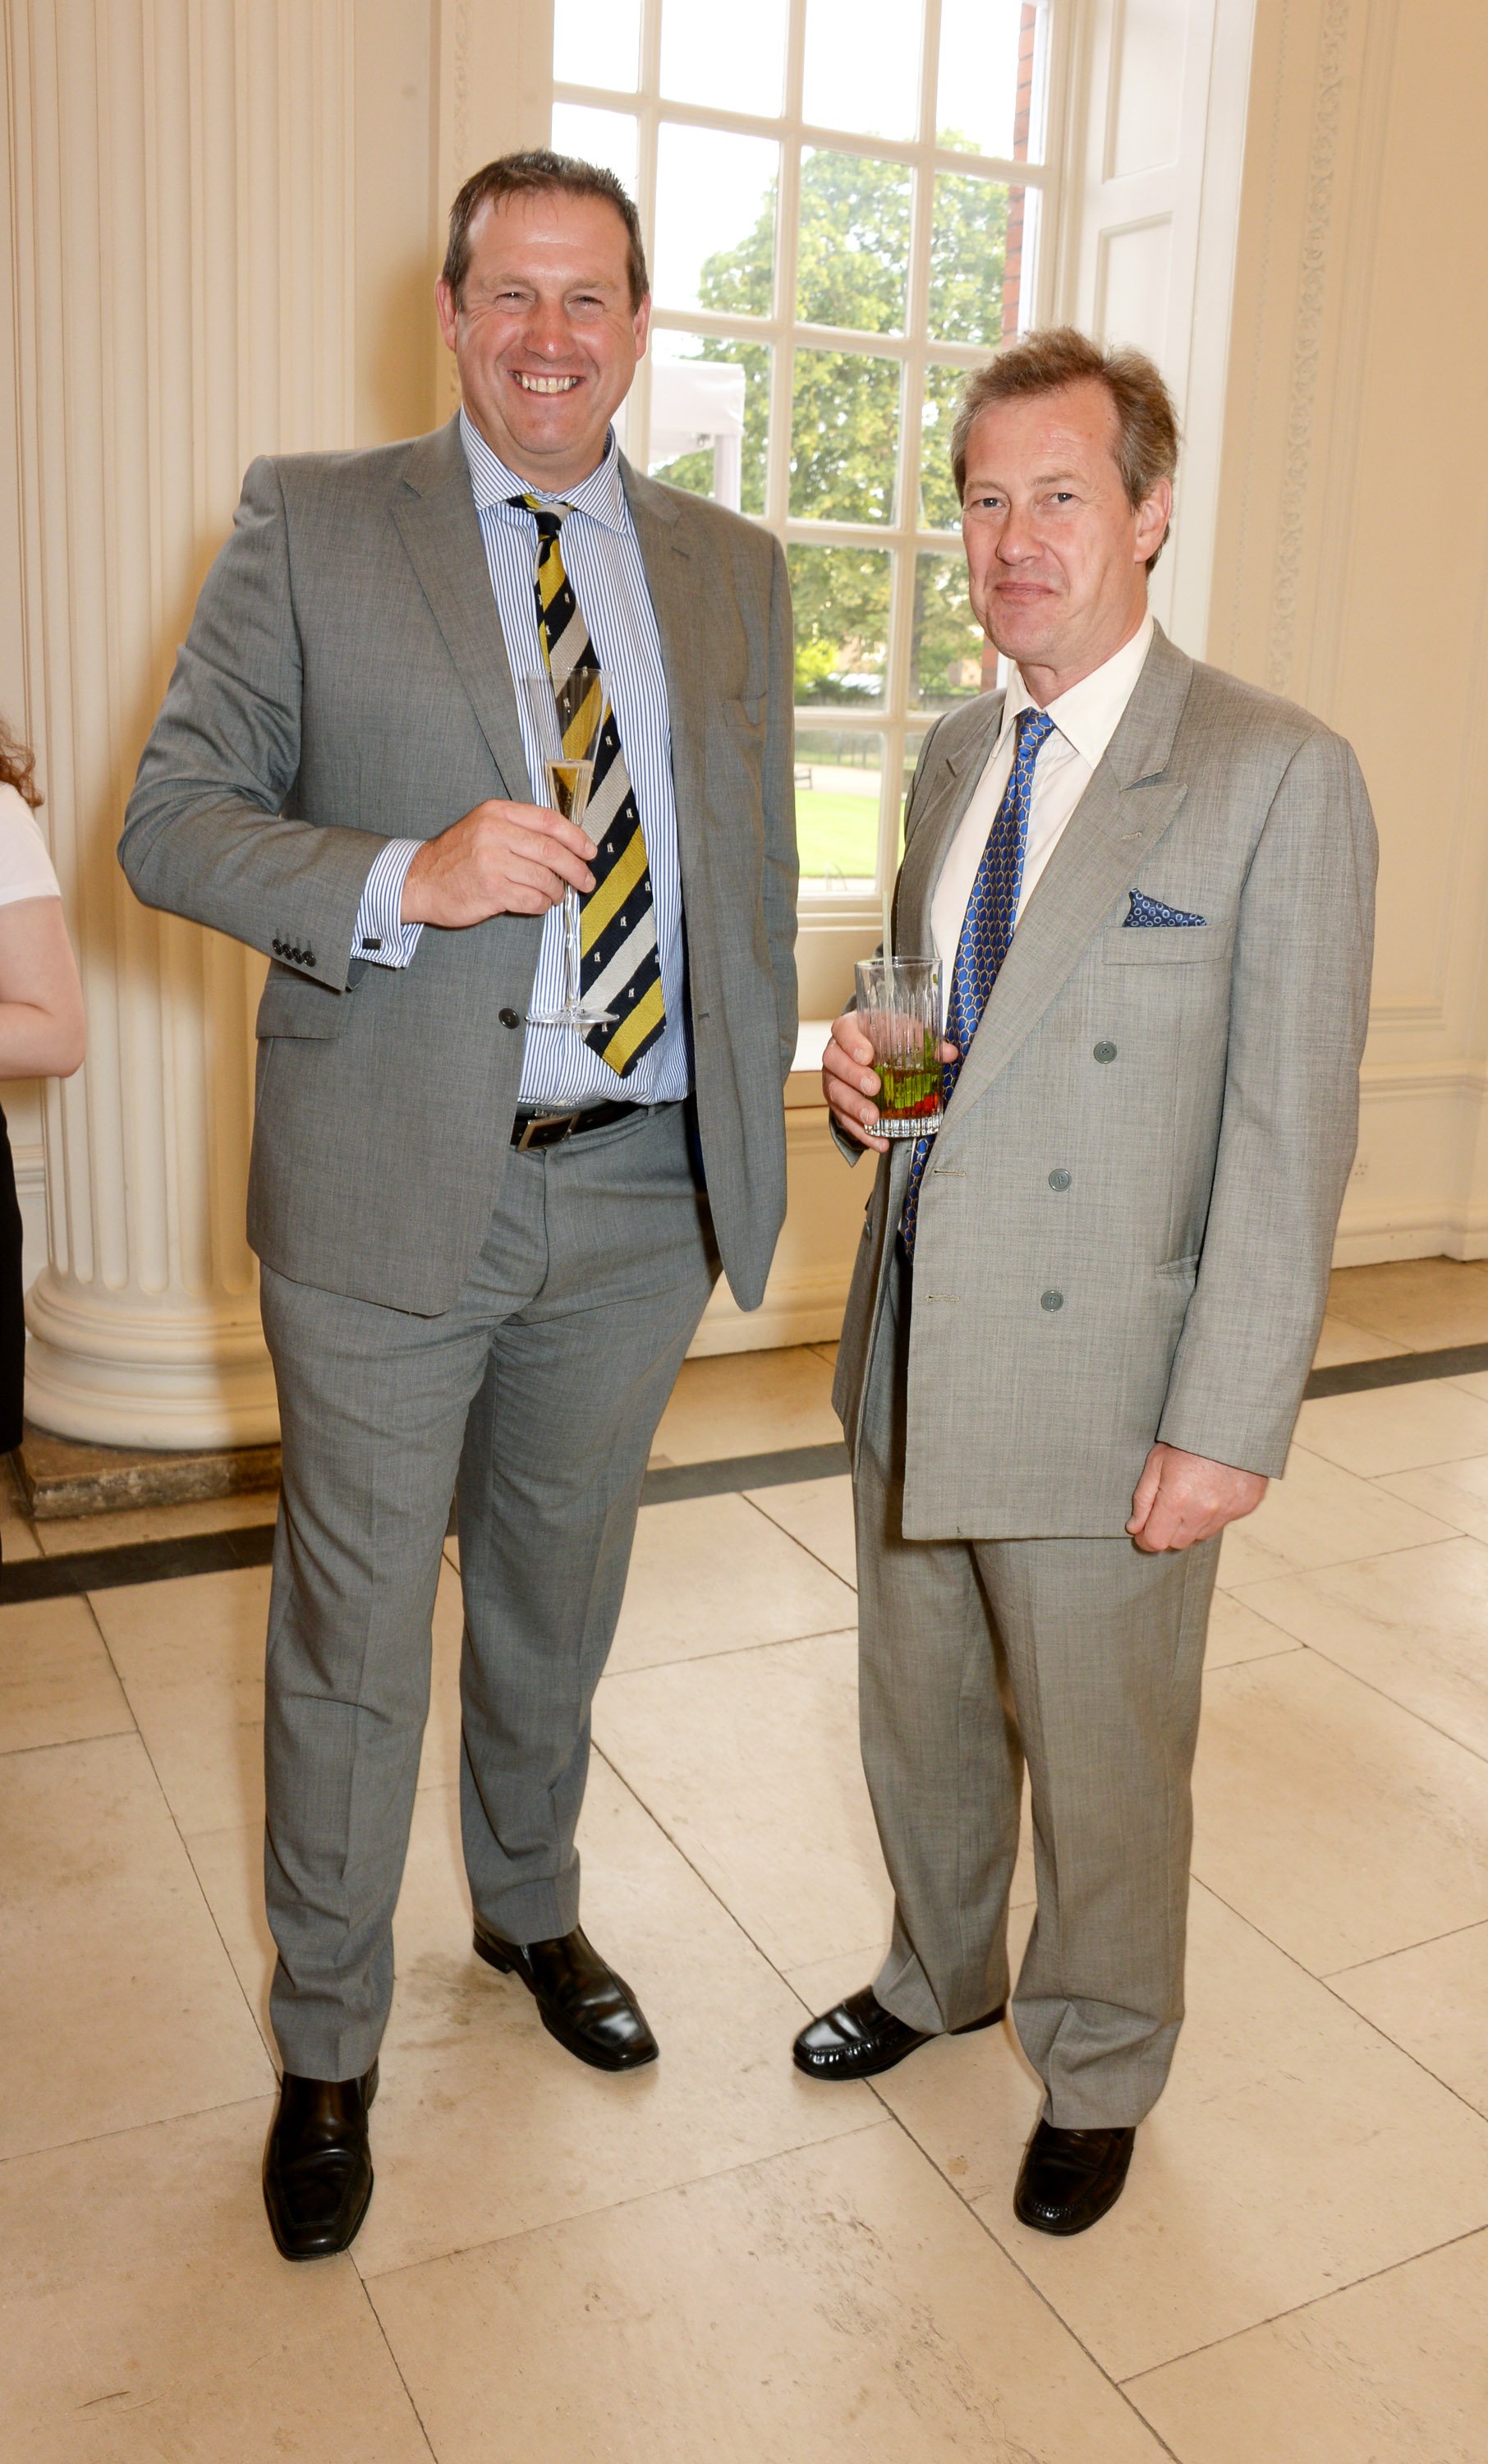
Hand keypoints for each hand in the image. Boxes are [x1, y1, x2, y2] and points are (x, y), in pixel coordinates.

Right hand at [401, 799, 596, 927]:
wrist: (420, 880)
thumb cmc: (459, 856)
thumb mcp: (485, 827)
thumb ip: (520, 829)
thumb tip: (568, 845)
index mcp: (497, 812)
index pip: (548, 821)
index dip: (576, 838)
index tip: (590, 852)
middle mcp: (494, 833)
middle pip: (552, 852)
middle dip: (576, 870)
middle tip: (586, 882)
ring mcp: (492, 862)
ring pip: (545, 878)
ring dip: (557, 891)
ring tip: (556, 895)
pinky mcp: (491, 890)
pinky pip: (532, 900)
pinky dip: (541, 905)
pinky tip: (538, 904)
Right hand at [823, 1010, 956, 1153]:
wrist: (872, 1054)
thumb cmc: (887, 1038)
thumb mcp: (904, 1032)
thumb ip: (923, 1040)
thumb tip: (950, 1053)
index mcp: (851, 1029)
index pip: (843, 1029)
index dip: (852, 1042)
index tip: (867, 1055)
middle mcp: (836, 1053)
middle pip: (834, 1062)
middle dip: (854, 1076)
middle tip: (874, 1087)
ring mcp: (833, 1079)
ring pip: (835, 1092)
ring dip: (854, 1107)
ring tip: (873, 1118)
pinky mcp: (838, 1103)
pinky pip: (844, 1119)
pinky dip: (862, 1133)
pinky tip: (879, 1141)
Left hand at [1127, 1442, 1267, 1552]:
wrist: (1233, 1423)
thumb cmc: (1189, 1439)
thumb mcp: (1156, 1462)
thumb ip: (1143, 1499)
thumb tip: (1134, 1527)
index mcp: (1177, 1501)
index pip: (1156, 1542)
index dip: (1145, 1539)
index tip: (1143, 1531)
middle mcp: (1203, 1512)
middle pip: (1177, 1543)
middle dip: (1167, 1531)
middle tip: (1166, 1508)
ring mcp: (1227, 1512)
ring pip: (1201, 1535)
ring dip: (1190, 1525)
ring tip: (1190, 1495)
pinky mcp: (1245, 1507)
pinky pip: (1222, 1523)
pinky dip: (1214, 1514)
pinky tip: (1212, 1490)